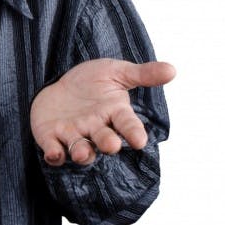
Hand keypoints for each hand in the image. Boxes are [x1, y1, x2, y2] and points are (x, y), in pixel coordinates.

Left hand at [30, 59, 174, 165]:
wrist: (60, 83)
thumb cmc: (92, 81)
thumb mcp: (116, 72)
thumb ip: (142, 74)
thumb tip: (173, 69)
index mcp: (114, 112)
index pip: (127, 124)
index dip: (134, 133)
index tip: (140, 141)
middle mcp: (95, 127)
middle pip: (104, 140)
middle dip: (107, 143)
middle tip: (112, 145)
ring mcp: (73, 134)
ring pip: (80, 149)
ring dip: (82, 153)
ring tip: (83, 153)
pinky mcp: (51, 137)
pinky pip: (53, 149)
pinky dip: (54, 154)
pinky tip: (54, 154)